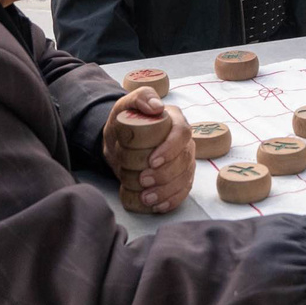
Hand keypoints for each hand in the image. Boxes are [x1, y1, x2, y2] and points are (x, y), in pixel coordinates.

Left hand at [102, 90, 194, 213]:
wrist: (119, 143)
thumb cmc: (124, 122)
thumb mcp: (125, 106)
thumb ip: (140, 97)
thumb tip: (157, 107)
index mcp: (175, 121)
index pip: (182, 133)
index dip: (171, 149)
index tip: (152, 161)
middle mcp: (184, 141)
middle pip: (186, 159)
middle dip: (166, 174)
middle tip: (143, 181)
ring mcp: (184, 160)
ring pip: (186, 177)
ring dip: (168, 191)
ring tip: (147, 198)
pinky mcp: (180, 177)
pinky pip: (183, 191)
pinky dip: (172, 201)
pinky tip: (158, 207)